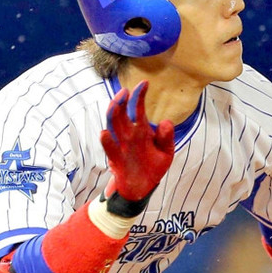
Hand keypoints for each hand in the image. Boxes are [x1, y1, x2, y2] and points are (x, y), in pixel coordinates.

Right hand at [100, 81, 174, 202]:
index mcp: (141, 131)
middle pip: (121, 113)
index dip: (139, 96)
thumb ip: (166, 138)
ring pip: (113, 126)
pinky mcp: (116, 160)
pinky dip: (107, 141)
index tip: (145, 83)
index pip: (137, 109)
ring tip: (116, 103)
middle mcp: (129, 135)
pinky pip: (110, 149)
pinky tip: (105, 133)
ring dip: (113, 114)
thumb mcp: (166, 153)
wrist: (142, 189)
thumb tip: (166, 122)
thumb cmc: (153, 167)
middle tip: (125, 91)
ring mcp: (121, 146)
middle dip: (122, 101)